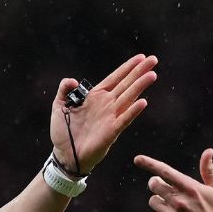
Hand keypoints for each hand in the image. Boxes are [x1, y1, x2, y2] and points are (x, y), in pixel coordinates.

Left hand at [49, 53, 158, 175]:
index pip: (115, 78)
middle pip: (126, 84)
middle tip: (154, 59)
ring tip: (152, 74)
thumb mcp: (58, 106)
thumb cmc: (63, 132)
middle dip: (140, 71)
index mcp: (96, 97)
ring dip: (140, 86)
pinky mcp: (111, 131)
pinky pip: (124, 119)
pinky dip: (133, 111)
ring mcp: (110, 117)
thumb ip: (64, 90)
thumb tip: (72, 80)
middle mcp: (106, 105)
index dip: (128, 67)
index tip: (141, 57)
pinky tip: (143, 102)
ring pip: (128, 98)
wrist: (64, 155)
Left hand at [134, 149, 212, 211]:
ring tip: (174, 206)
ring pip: (153, 201)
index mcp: (191, 188)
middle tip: (162, 185)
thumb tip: (208, 151)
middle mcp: (180, 201)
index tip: (137, 158)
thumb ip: (208, 170)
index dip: (149, 164)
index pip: (165, 172)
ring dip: (160, 201)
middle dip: (156, 183)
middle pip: (154, 185)